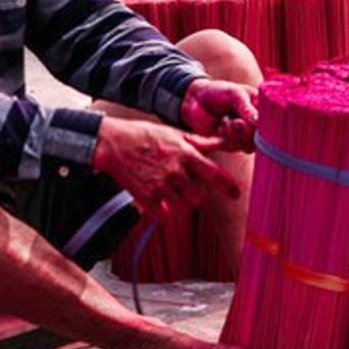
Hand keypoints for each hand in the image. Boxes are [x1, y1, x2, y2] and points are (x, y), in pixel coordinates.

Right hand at [93, 116, 240, 216]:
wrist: (113, 142)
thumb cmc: (143, 134)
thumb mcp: (173, 132)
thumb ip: (199, 142)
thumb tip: (221, 141)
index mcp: (185, 153)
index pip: (214, 174)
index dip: (228, 186)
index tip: (235, 194)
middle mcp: (176, 171)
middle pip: (199, 197)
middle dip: (197, 196)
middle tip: (188, 190)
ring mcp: (161, 185)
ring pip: (184, 208)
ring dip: (182, 205)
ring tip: (174, 196)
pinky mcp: (146, 197)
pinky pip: (164, 216)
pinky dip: (165, 213)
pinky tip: (160, 203)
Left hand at [180, 78, 257, 152]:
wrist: (195, 97)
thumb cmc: (218, 91)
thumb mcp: (234, 94)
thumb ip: (246, 108)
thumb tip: (257, 123)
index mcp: (260, 110)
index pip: (268, 127)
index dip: (260, 129)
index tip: (247, 121)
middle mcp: (252, 125)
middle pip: (258, 140)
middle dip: (246, 133)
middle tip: (236, 122)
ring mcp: (239, 135)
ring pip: (244, 146)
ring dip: (234, 136)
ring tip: (225, 122)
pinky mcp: (225, 142)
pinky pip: (226, 147)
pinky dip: (215, 143)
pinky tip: (213, 130)